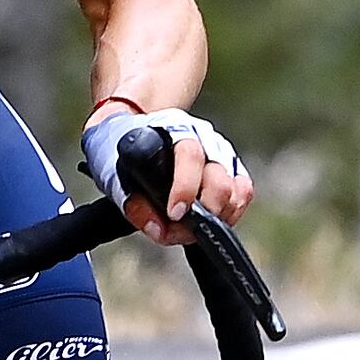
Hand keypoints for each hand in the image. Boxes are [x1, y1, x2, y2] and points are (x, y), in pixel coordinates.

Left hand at [83, 102, 250, 234]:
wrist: (134, 134)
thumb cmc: (123, 154)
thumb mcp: (114, 175)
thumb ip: (132, 204)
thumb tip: (157, 228)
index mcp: (174, 130)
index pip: (190, 156)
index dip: (184, 189)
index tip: (173, 213)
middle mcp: (205, 139)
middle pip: (220, 182)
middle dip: (202, 215)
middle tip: (178, 229)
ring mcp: (222, 154)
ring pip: (236, 191)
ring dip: (215, 217)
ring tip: (191, 227)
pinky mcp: (232, 169)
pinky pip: (244, 193)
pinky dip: (232, 212)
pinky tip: (211, 219)